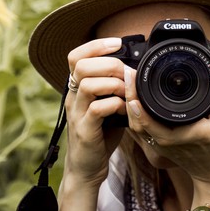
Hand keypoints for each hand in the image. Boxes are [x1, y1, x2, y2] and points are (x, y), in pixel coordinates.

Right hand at [64, 37, 125, 187]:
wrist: (87, 167)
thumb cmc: (101, 135)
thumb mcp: (108, 106)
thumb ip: (116, 89)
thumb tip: (137, 71)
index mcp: (77, 89)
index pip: (75, 56)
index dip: (95, 45)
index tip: (117, 43)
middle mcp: (72, 98)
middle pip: (81, 65)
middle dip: (109, 64)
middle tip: (127, 74)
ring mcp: (76, 114)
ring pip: (88, 84)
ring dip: (114, 84)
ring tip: (127, 93)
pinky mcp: (84, 130)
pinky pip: (97, 109)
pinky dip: (115, 105)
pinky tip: (125, 110)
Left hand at [125, 65, 209, 195]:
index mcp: (187, 134)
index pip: (154, 119)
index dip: (139, 100)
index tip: (134, 77)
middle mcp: (170, 142)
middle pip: (138, 120)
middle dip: (129, 95)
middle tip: (129, 72)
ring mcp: (162, 147)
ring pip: (136, 126)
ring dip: (129, 104)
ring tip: (130, 81)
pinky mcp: (160, 148)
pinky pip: (141, 131)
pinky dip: (135, 114)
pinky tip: (134, 98)